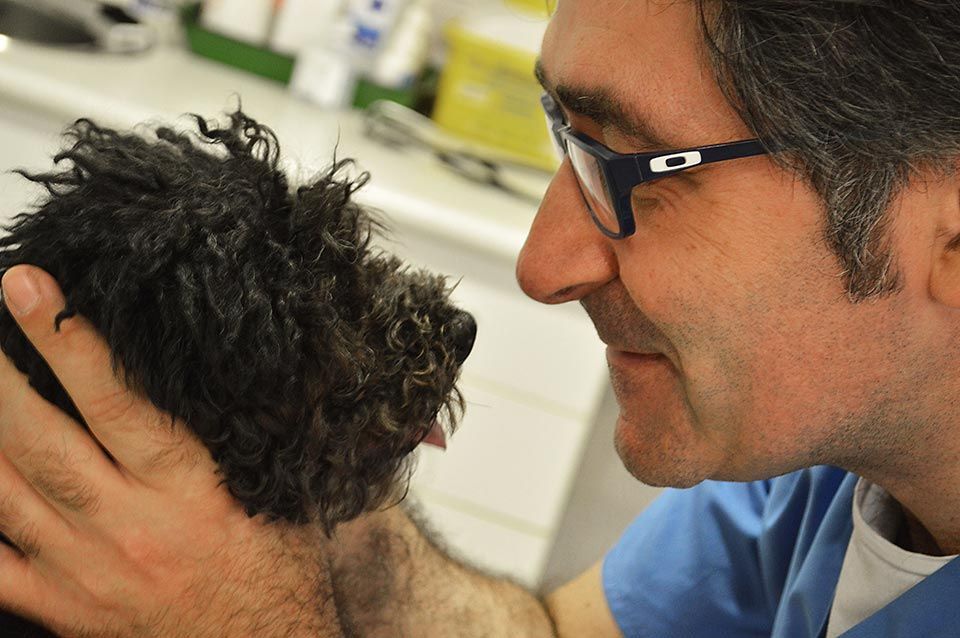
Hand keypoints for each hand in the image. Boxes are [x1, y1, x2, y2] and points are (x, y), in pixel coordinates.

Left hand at [0, 266, 340, 636]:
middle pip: (43, 441)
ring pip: (6, 492)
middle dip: (0, 373)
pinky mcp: (64, 606)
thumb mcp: (274, 492)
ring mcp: (86, 571)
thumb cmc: (275, 572)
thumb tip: (213, 369)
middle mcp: (131, 527)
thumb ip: (233, 436)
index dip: (70, 341)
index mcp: (189, 492)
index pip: (117, 404)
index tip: (32, 288)